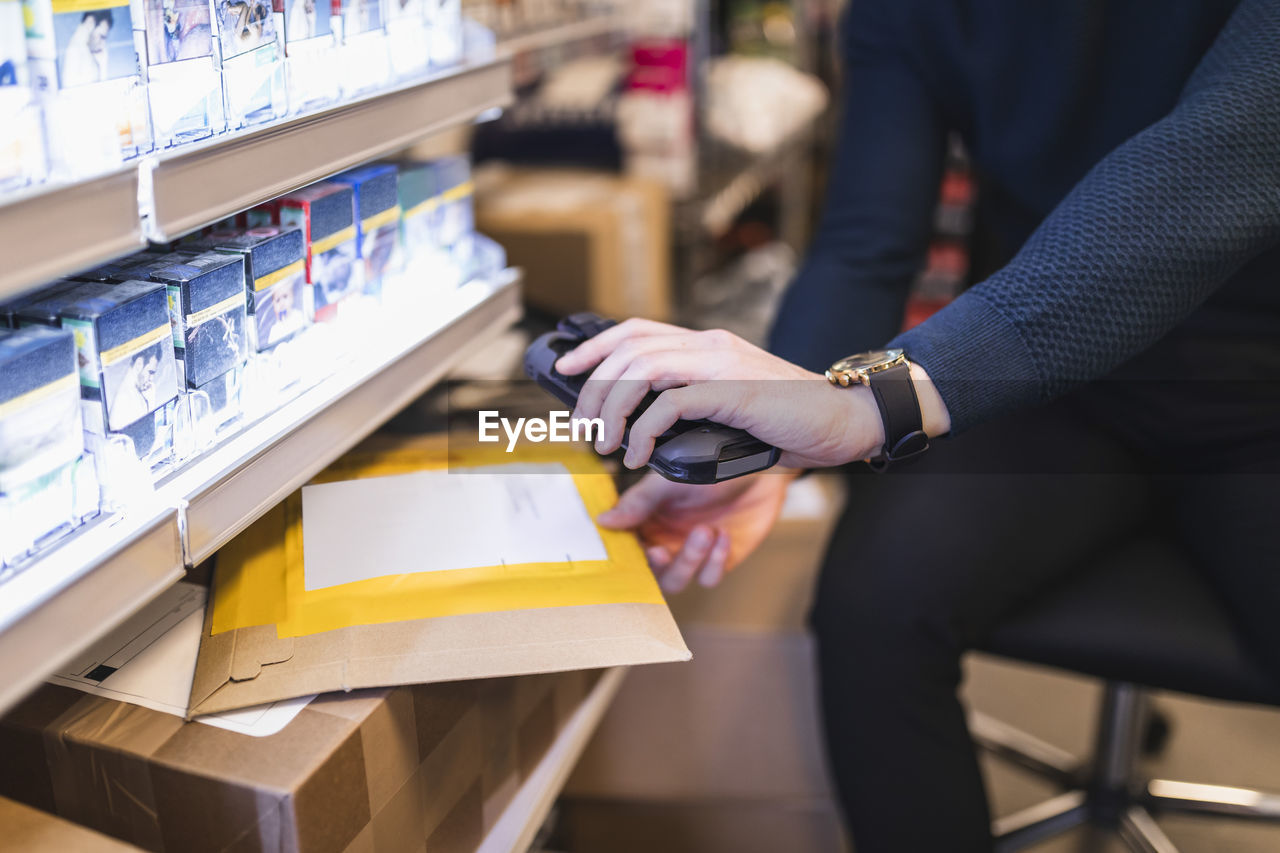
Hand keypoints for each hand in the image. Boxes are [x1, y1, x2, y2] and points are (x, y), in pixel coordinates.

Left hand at [555, 319, 885, 469]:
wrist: (847, 421)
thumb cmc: (792, 424)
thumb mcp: (731, 408)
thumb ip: (693, 407)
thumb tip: (642, 430)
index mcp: (708, 346)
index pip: (637, 330)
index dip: (595, 346)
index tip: (567, 369)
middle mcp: (710, 346)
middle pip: (628, 347)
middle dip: (592, 386)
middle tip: (583, 427)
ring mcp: (722, 365)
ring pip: (640, 369)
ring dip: (610, 407)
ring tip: (604, 444)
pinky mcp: (733, 391)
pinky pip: (669, 402)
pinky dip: (643, 430)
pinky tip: (639, 456)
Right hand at [600, 469, 795, 591]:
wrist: (758, 465)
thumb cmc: (710, 466)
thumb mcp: (669, 480)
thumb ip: (638, 503)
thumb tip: (602, 521)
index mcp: (647, 522)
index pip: (628, 549)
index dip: (628, 556)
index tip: (637, 548)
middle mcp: (666, 541)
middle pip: (650, 574)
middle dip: (657, 567)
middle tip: (662, 551)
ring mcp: (693, 553)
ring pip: (678, 579)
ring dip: (688, 560)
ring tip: (705, 530)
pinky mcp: (721, 560)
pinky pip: (710, 577)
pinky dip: (715, 561)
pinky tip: (724, 535)